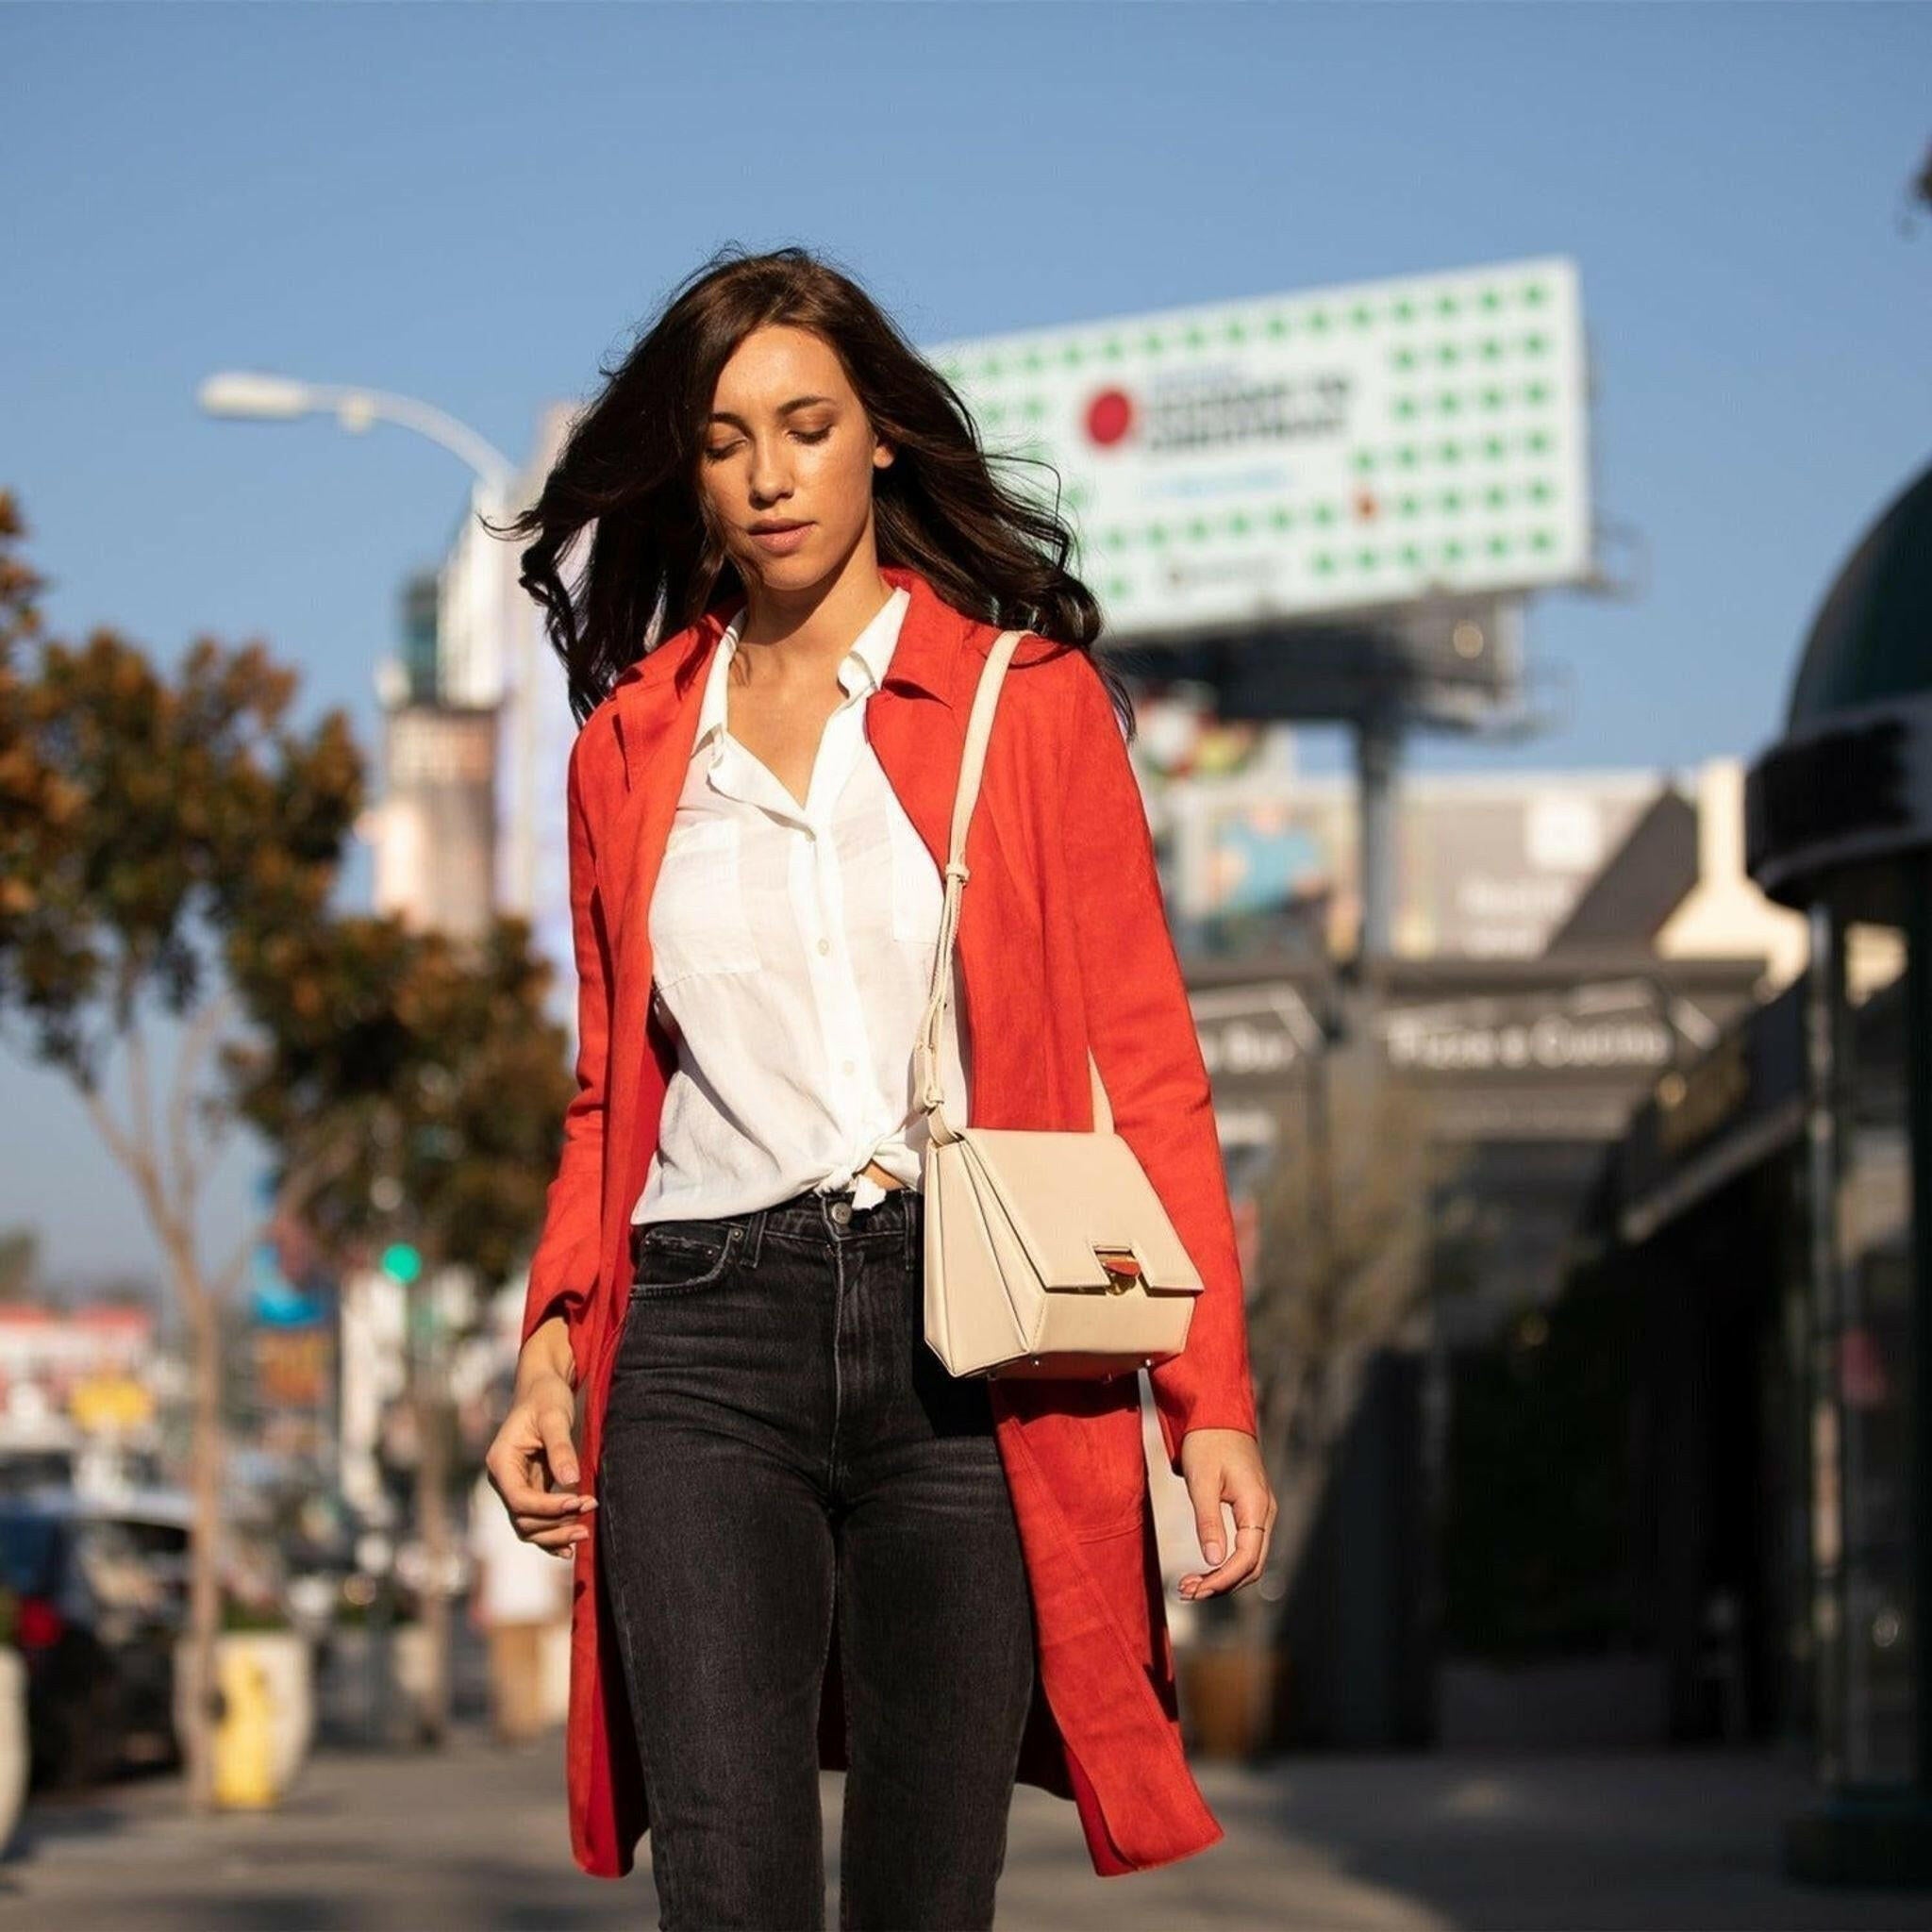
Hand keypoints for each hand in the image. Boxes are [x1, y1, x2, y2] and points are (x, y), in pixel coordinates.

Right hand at [484, 1324, 594, 1560]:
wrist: (543, 1387)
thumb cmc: (546, 1397)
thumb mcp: (554, 1417)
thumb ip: (561, 1449)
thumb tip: (571, 1482)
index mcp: (501, 1462)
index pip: (520, 1499)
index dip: (548, 1508)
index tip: (577, 1502)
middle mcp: (504, 1479)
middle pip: (523, 1520)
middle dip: (555, 1524)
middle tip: (589, 1514)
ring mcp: (516, 1486)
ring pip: (529, 1527)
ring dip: (556, 1534)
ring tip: (585, 1532)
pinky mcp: (531, 1489)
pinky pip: (537, 1521)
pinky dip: (552, 1535)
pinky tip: (570, 1548)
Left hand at [1174, 1428, 1274, 1601]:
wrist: (1216, 1413)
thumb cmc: (1206, 1442)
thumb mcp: (1201, 1481)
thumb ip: (1208, 1521)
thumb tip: (1214, 1561)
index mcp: (1256, 1505)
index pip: (1247, 1557)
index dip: (1223, 1579)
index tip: (1196, 1589)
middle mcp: (1265, 1511)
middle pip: (1252, 1564)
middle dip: (1222, 1584)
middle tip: (1187, 1592)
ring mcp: (1261, 1511)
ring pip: (1249, 1558)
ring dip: (1223, 1576)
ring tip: (1190, 1585)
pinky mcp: (1251, 1509)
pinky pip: (1245, 1545)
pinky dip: (1225, 1561)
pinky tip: (1204, 1568)